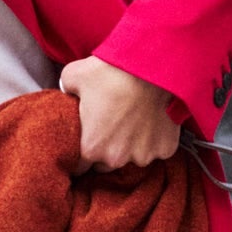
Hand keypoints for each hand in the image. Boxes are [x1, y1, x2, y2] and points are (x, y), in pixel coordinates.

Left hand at [59, 58, 180, 169]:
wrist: (151, 66)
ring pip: (133, 158)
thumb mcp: (75, 75)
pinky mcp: (165, 149)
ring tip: (134, 121)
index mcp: (91, 148)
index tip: (88, 139)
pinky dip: (155, 139)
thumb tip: (66, 92)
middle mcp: (116, 159)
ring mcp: (143, 156)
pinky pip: (158, 150)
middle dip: (107, 149)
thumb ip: (66, 90)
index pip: (80, 165)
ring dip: (132, 146)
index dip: (83, 150)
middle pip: (107, 164)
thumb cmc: (111, 71)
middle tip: (112, 125)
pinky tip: (152, 120)